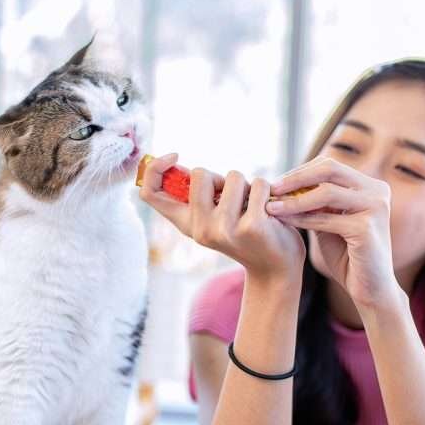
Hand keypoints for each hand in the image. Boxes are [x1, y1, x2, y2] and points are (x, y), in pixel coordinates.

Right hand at [137, 153, 305, 284]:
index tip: (174, 156)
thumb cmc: (245, 233)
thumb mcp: (213, 217)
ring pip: (233, 176)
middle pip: (199, 173)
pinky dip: (267, 191)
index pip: (149, 193)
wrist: (275, 268)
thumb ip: (198, 195)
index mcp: (186, 224)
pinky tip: (268, 213)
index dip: (154, 168)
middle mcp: (200, 229)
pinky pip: (258, 185)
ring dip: (248, 186)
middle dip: (221, 177)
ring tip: (253, 208)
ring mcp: (224, 230)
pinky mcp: (251, 227)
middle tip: (234, 200)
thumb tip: (175, 162)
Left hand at [267, 156, 401, 308]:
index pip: (330, 166)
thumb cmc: (349, 257)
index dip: (300, 172)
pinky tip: (284, 221)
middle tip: (271, 188)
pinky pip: (326, 219)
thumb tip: (283, 186)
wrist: (370, 289)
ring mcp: (375, 208)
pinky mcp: (367, 228)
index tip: (276, 184)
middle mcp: (377, 191)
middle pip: (330, 170)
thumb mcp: (329, 222)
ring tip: (271, 207)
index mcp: (370, 186)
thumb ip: (315, 204)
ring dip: (294, 200)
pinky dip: (302, 219)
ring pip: (326, 193)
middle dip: (296, 178)